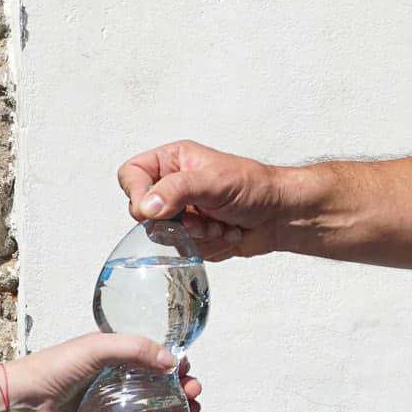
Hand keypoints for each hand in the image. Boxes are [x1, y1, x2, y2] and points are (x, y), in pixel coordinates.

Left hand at [6, 331, 204, 411]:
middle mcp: (112, 373)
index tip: (187, 368)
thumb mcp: (96, 347)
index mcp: (112, 350)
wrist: (23, 404)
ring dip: (174, 404)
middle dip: (180, 383)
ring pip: (150, 400)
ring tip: (191, 409)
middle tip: (194, 391)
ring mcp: (108, 398)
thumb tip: (170, 361)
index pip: (152, 351)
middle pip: (157, 377)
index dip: (173, 359)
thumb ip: (134, 348)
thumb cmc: (53, 369)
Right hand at [116, 139, 294, 260]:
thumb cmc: (255, 187)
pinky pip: (183, 251)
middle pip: (144, 212)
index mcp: (173, 161)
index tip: (156, 209)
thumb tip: (147, 206)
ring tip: (220, 223)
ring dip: (197, 235)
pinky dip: (208, 245)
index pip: (131, 175)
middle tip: (200, 216)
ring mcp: (182, 213)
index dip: (139, 194)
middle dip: (177, 221)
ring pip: (164, 236)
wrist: (280, 215)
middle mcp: (173, 186)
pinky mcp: (192, 236)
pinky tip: (226, 232)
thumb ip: (177, 190)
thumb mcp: (214, 181)